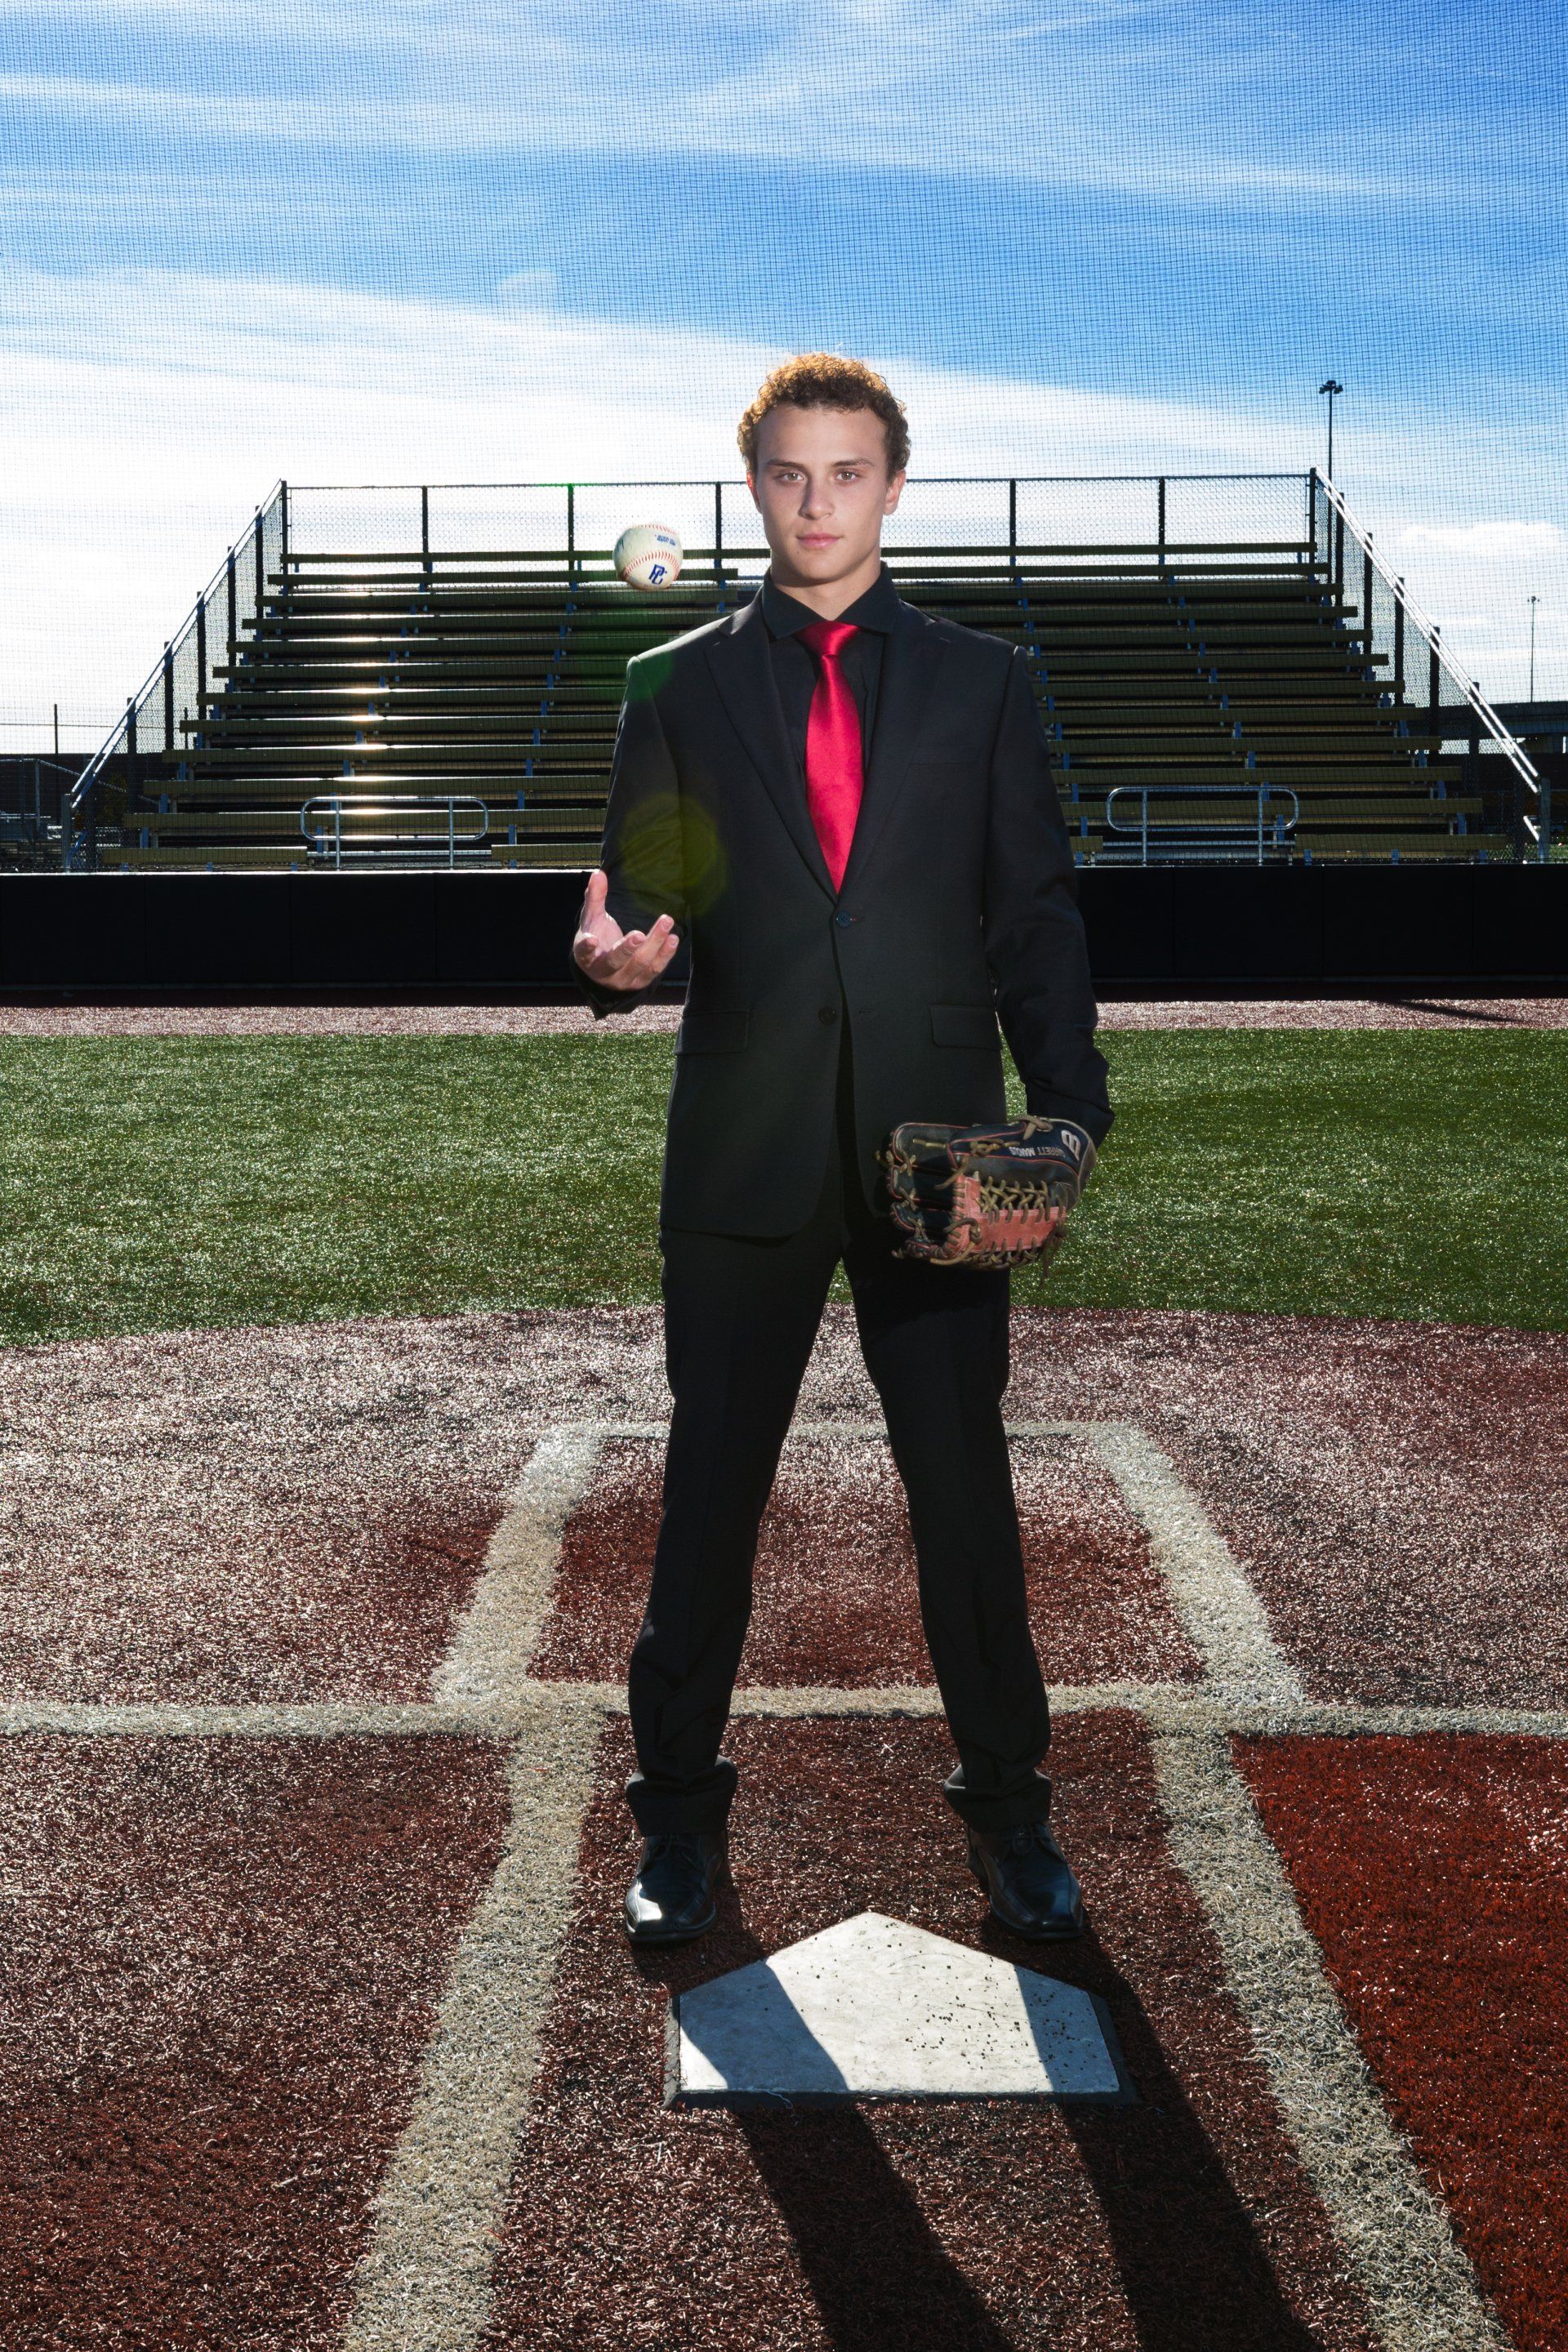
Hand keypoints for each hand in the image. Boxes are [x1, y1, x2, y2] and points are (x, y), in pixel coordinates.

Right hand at [572, 868, 680, 991]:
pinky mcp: (640, 983)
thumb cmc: (597, 938)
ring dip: (655, 944)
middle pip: (616, 961)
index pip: (584, 953)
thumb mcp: (592, 919)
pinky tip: (673, 938)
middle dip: (629, 947)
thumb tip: (598, 874)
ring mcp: (623, 980)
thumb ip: (595, 898)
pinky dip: (665, 954)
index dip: (587, 947)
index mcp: (586, 957)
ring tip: (666, 922)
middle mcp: (603, 972)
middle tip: (641, 934)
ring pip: (640, 964)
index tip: (592, 940)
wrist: (605, 969)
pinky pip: (655, 970)